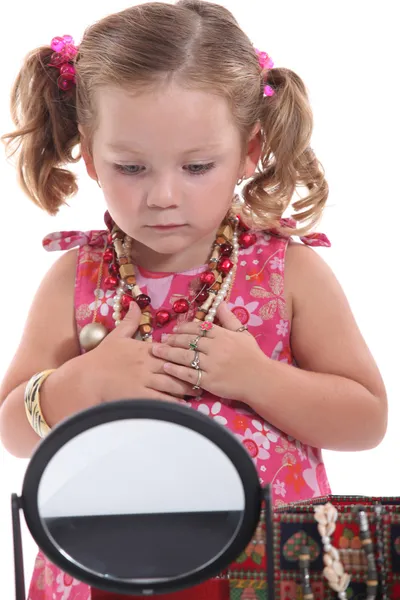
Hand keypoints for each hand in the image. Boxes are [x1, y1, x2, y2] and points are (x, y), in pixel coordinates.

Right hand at [86, 302, 200, 402]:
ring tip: (199, 391)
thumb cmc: (102, 357)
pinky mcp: (140, 396)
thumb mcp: (117, 335)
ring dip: (187, 388)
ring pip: (172, 384)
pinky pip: (162, 400)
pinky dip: (174, 403)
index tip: (200, 354)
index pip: (171, 349)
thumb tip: (135, 302)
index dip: (186, 352)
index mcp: (145, 349)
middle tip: (206, 374)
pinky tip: (185, 406)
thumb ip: (130, 320)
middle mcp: (148, 364)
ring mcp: (144, 381)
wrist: (87, 378)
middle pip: (176, 366)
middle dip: (192, 371)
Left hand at [151, 302, 266, 402]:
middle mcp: (216, 348)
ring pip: (185, 356)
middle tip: (161, 339)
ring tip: (156, 351)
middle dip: (173, 339)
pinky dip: (176, 370)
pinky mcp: (210, 381)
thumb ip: (229, 318)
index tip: (175, 328)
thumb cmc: (252, 356)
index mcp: (223, 335)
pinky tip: (166, 367)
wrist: (261, 380)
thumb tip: (220, 302)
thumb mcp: (243, 333)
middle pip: (189, 341)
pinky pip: (189, 374)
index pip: (199, 328)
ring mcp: (212, 365)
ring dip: (169, 353)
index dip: (185, 327)